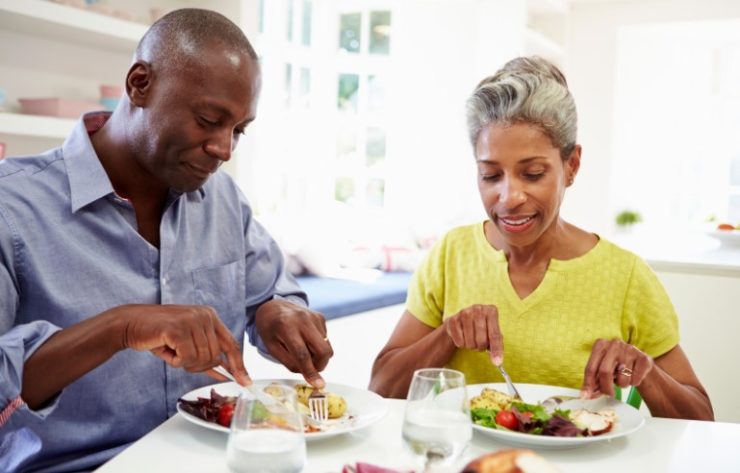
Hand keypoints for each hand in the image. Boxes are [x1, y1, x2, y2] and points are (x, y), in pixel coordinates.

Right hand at [120, 304, 248, 384]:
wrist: (131, 323)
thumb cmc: (159, 334)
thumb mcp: (187, 343)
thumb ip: (206, 355)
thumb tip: (226, 372)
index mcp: (211, 316)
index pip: (231, 344)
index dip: (239, 365)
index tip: (245, 381)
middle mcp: (205, 315)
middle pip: (215, 357)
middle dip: (198, 366)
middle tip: (179, 357)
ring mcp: (193, 320)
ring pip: (201, 359)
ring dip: (184, 363)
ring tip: (171, 349)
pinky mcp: (179, 329)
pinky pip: (186, 358)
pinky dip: (175, 361)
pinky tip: (166, 349)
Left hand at [255, 299, 332, 388]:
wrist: (274, 305)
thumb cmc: (270, 328)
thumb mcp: (271, 346)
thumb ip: (289, 361)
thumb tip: (308, 374)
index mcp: (286, 326)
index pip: (302, 354)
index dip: (310, 371)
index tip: (318, 385)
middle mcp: (303, 319)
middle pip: (323, 350)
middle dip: (320, 365)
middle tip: (310, 369)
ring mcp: (314, 317)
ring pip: (326, 347)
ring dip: (317, 356)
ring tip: (302, 351)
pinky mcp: (321, 317)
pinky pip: (325, 340)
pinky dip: (317, 346)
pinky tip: (305, 340)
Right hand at [443, 304, 503, 364]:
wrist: (461, 319)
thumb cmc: (481, 327)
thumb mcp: (491, 332)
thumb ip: (496, 345)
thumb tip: (497, 361)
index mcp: (491, 311)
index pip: (495, 335)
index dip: (496, 350)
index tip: (497, 362)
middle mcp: (478, 309)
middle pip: (481, 340)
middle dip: (481, 347)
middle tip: (479, 344)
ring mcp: (464, 313)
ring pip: (470, 342)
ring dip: (471, 346)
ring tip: (471, 339)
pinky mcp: (452, 320)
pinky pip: (459, 341)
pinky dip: (461, 344)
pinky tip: (462, 336)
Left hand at [581, 338, 654, 397]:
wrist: (640, 363)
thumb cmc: (617, 367)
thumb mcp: (602, 370)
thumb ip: (593, 382)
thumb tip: (585, 395)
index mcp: (600, 345)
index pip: (590, 368)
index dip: (588, 384)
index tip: (586, 396)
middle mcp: (614, 344)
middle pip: (604, 372)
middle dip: (606, 388)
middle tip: (609, 393)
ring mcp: (630, 349)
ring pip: (622, 378)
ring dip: (622, 385)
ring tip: (623, 378)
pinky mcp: (643, 358)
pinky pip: (635, 379)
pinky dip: (634, 383)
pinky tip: (634, 375)